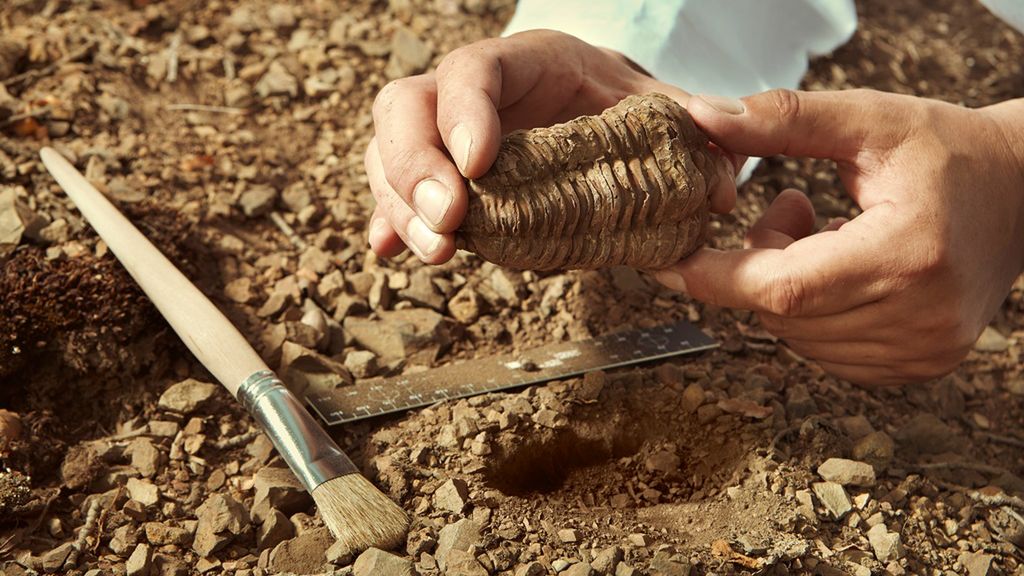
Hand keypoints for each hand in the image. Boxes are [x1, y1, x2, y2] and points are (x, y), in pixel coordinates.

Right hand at [365, 30, 736, 262]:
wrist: (590, 107)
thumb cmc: (617, 102)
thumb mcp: (658, 105)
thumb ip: (691, 133)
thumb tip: (724, 185)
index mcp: (522, 62)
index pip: (474, 70)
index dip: (466, 112)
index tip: (481, 164)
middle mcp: (466, 91)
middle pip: (405, 108)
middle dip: (417, 167)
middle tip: (450, 222)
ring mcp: (441, 132)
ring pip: (388, 151)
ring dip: (401, 205)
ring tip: (438, 252)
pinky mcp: (434, 174)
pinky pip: (393, 189)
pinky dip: (390, 221)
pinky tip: (391, 251)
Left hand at [655, 89, 1023, 384]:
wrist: (1023, 194)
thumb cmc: (948, 152)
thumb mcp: (869, 121)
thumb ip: (783, 120)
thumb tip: (702, 116)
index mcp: (908, 255)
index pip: (782, 288)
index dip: (715, 276)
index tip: (666, 260)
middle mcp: (920, 317)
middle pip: (782, 314)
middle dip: (758, 265)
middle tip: (788, 210)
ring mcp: (923, 350)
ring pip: (797, 338)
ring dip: (784, 290)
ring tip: (824, 233)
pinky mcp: (919, 364)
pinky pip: (825, 352)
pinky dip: (811, 313)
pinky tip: (839, 268)